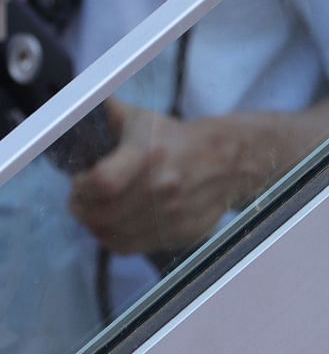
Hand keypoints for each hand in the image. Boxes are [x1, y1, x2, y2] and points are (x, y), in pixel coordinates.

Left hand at [67, 101, 239, 253]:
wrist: (230, 160)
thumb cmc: (180, 139)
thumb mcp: (144, 120)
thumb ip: (107, 115)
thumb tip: (73, 107)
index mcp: (150, 155)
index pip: (102, 182)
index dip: (81, 187)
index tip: (79, 181)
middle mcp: (163, 187)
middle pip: (101, 215)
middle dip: (81, 209)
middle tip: (80, 200)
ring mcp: (173, 214)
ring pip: (112, 235)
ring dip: (95, 225)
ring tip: (95, 212)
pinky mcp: (180, 232)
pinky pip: (132, 247)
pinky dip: (115, 239)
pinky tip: (115, 225)